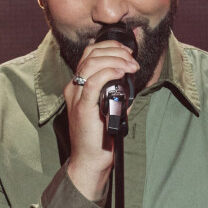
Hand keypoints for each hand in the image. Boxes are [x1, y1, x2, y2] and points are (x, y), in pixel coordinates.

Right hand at [65, 39, 137, 199]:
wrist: (91, 159)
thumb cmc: (101, 137)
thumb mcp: (112, 108)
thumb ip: (119, 92)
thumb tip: (133, 78)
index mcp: (78, 86)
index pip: (90, 55)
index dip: (109, 47)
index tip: (127, 51)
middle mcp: (74, 88)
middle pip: (90, 54)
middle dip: (115, 51)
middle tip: (133, 59)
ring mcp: (76, 97)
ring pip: (91, 63)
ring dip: (115, 59)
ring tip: (131, 65)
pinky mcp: (82, 107)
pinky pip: (93, 82)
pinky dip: (109, 72)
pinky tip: (121, 72)